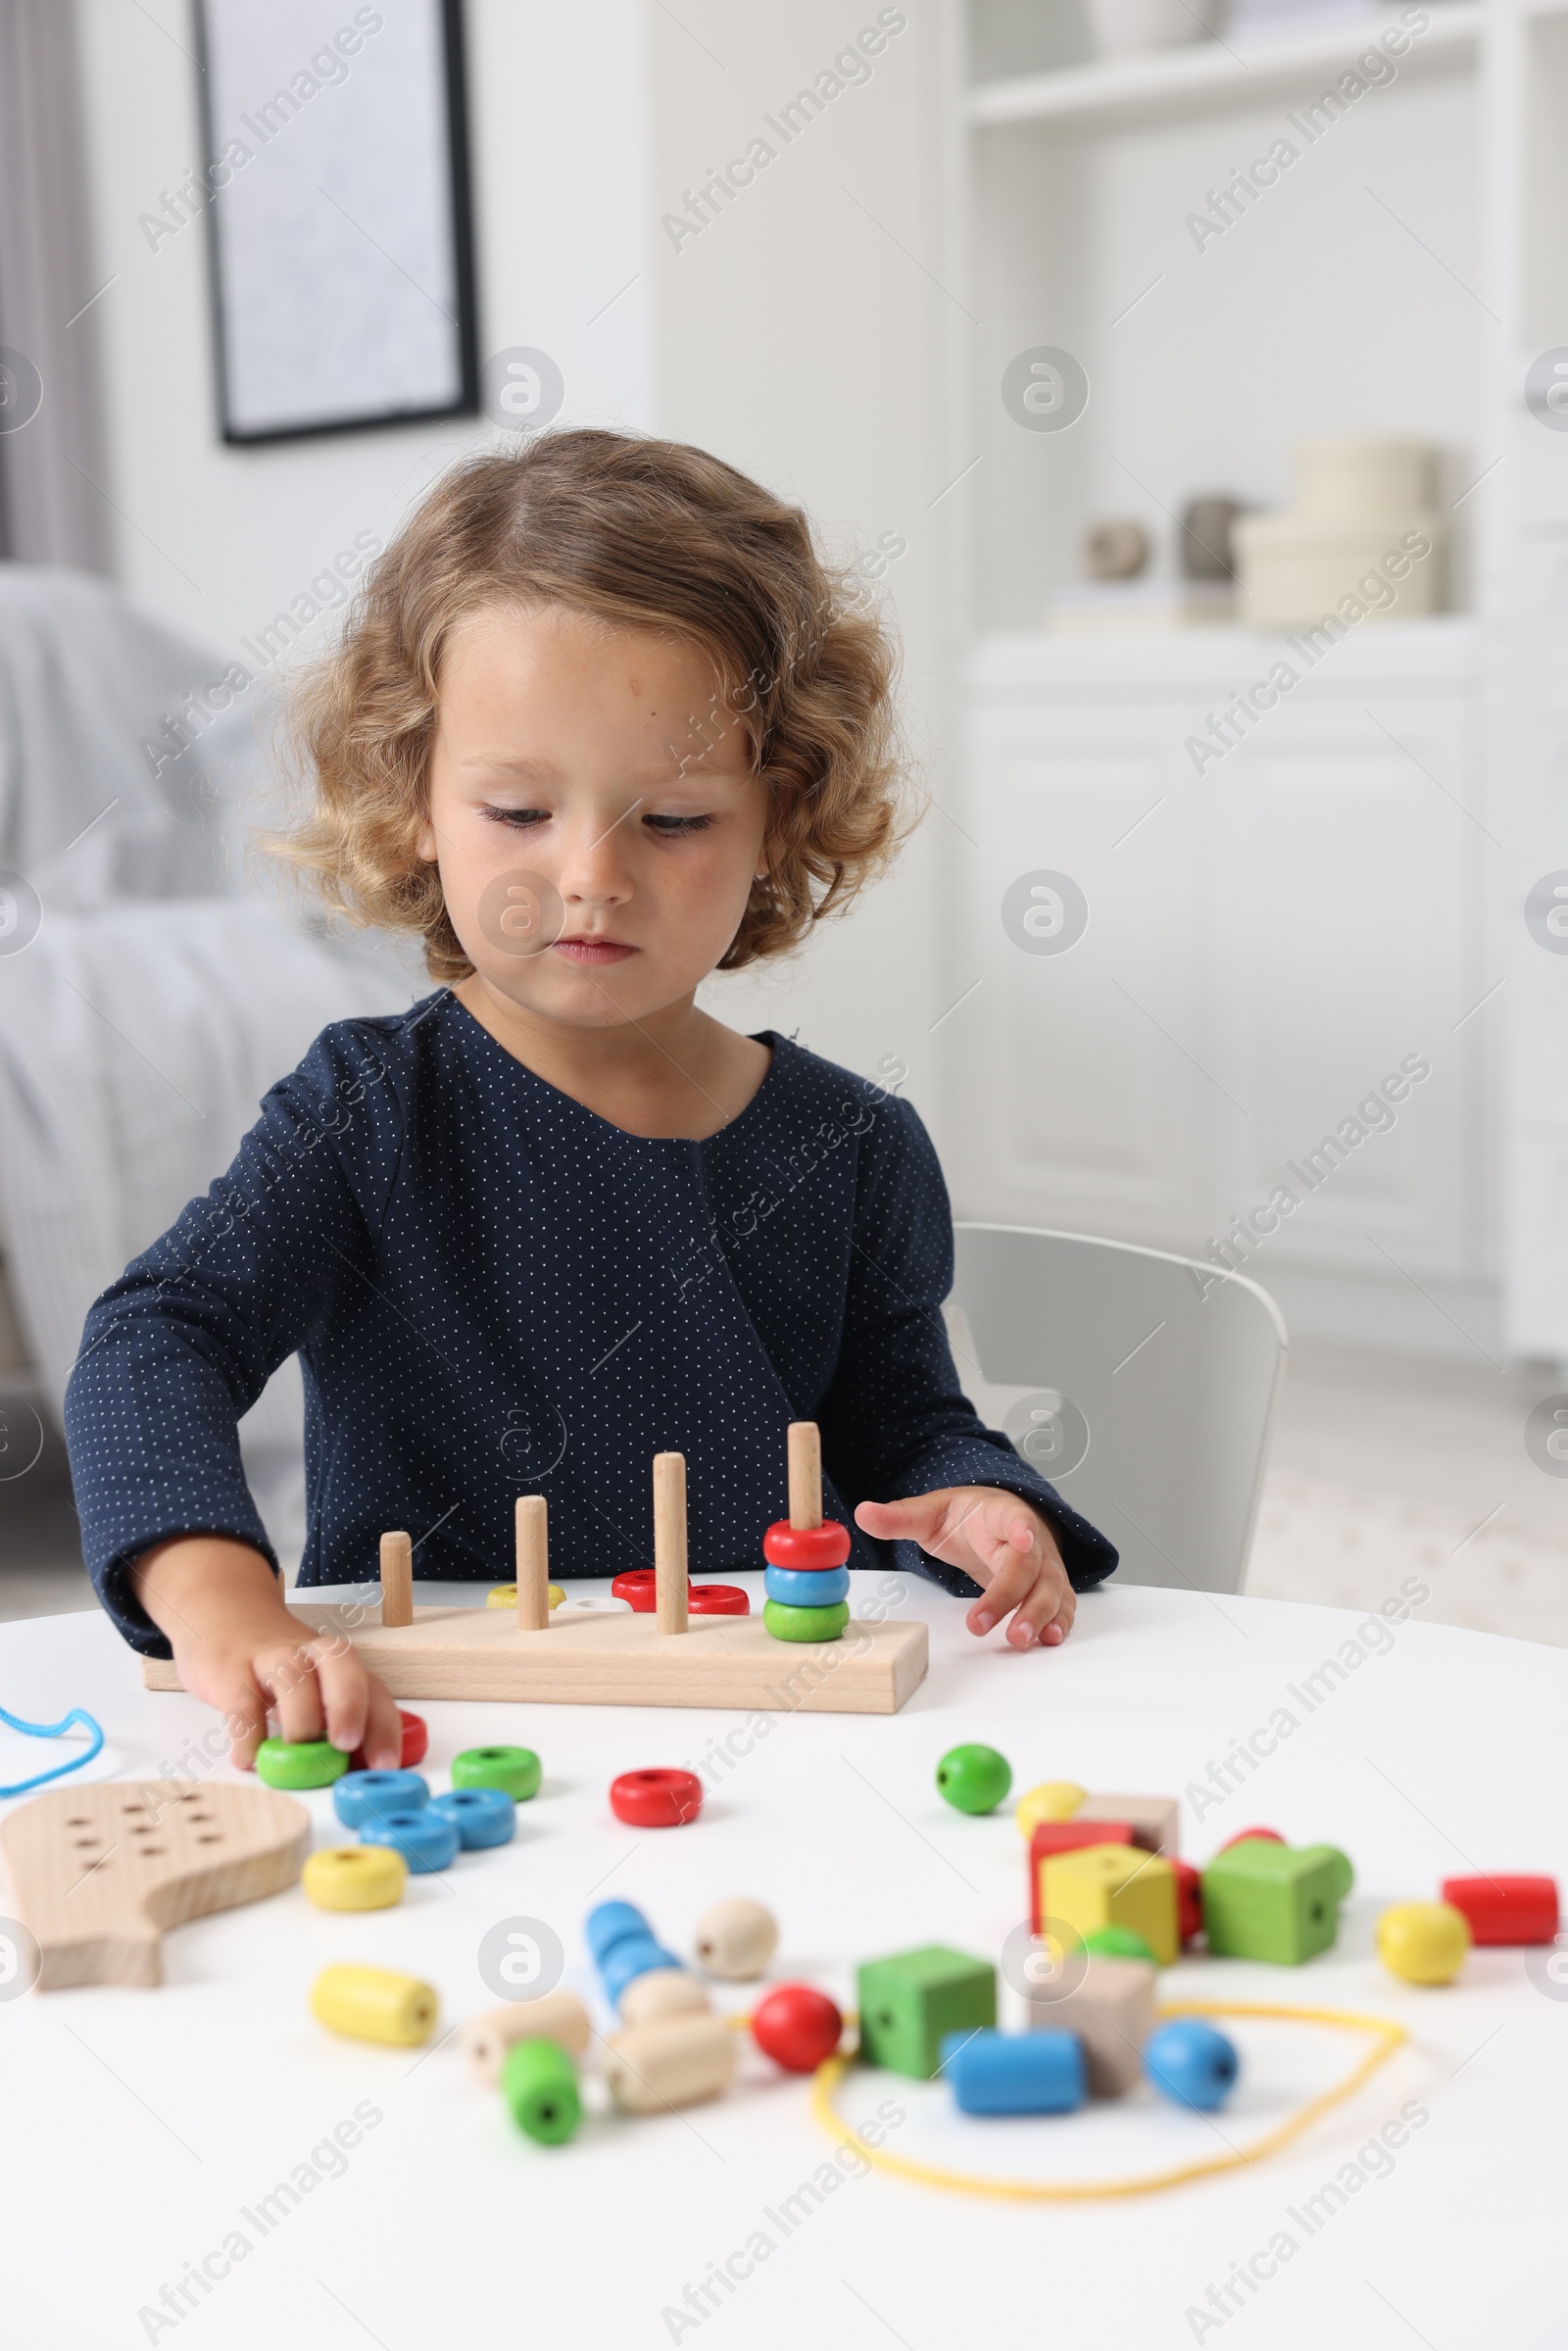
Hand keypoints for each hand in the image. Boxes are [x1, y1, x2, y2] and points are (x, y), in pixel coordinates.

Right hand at [132, 1536, 403, 1770]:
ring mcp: (269, 1658)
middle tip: (345, 1745)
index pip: (373, 1690)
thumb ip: (332, 1725)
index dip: (384, 1728)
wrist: (225, 1616)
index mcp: (338, 1665)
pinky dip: (248, 1734)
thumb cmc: (277, 1668)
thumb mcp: (311, 1689)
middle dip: (348, 1706)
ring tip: (295, 1757)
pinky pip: (242, 1700)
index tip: (386, 1766)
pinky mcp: (230, 1671)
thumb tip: (355, 1773)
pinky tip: (250, 1758)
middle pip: (341, 1665)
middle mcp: (309, 1655)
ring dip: (300, 1721)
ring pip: (293, 1677)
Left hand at [853, 1487, 1074, 1648]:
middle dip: (1014, 1598)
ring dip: (1041, 1616)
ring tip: (1022, 1641)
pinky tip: (1049, 1639)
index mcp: (999, 1515)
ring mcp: (1043, 1565)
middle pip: (1029, 1568)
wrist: (1000, 1518)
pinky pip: (1061, 1604)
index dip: (1020, 1528)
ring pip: (1051, 1589)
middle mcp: (1029, 1541)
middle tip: (996, 1628)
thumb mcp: (931, 1512)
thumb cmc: (966, 1517)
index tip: (1023, 1538)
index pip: (1013, 1518)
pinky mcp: (1048, 1587)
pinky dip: (1059, 1621)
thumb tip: (863, 1513)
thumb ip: (900, 1516)